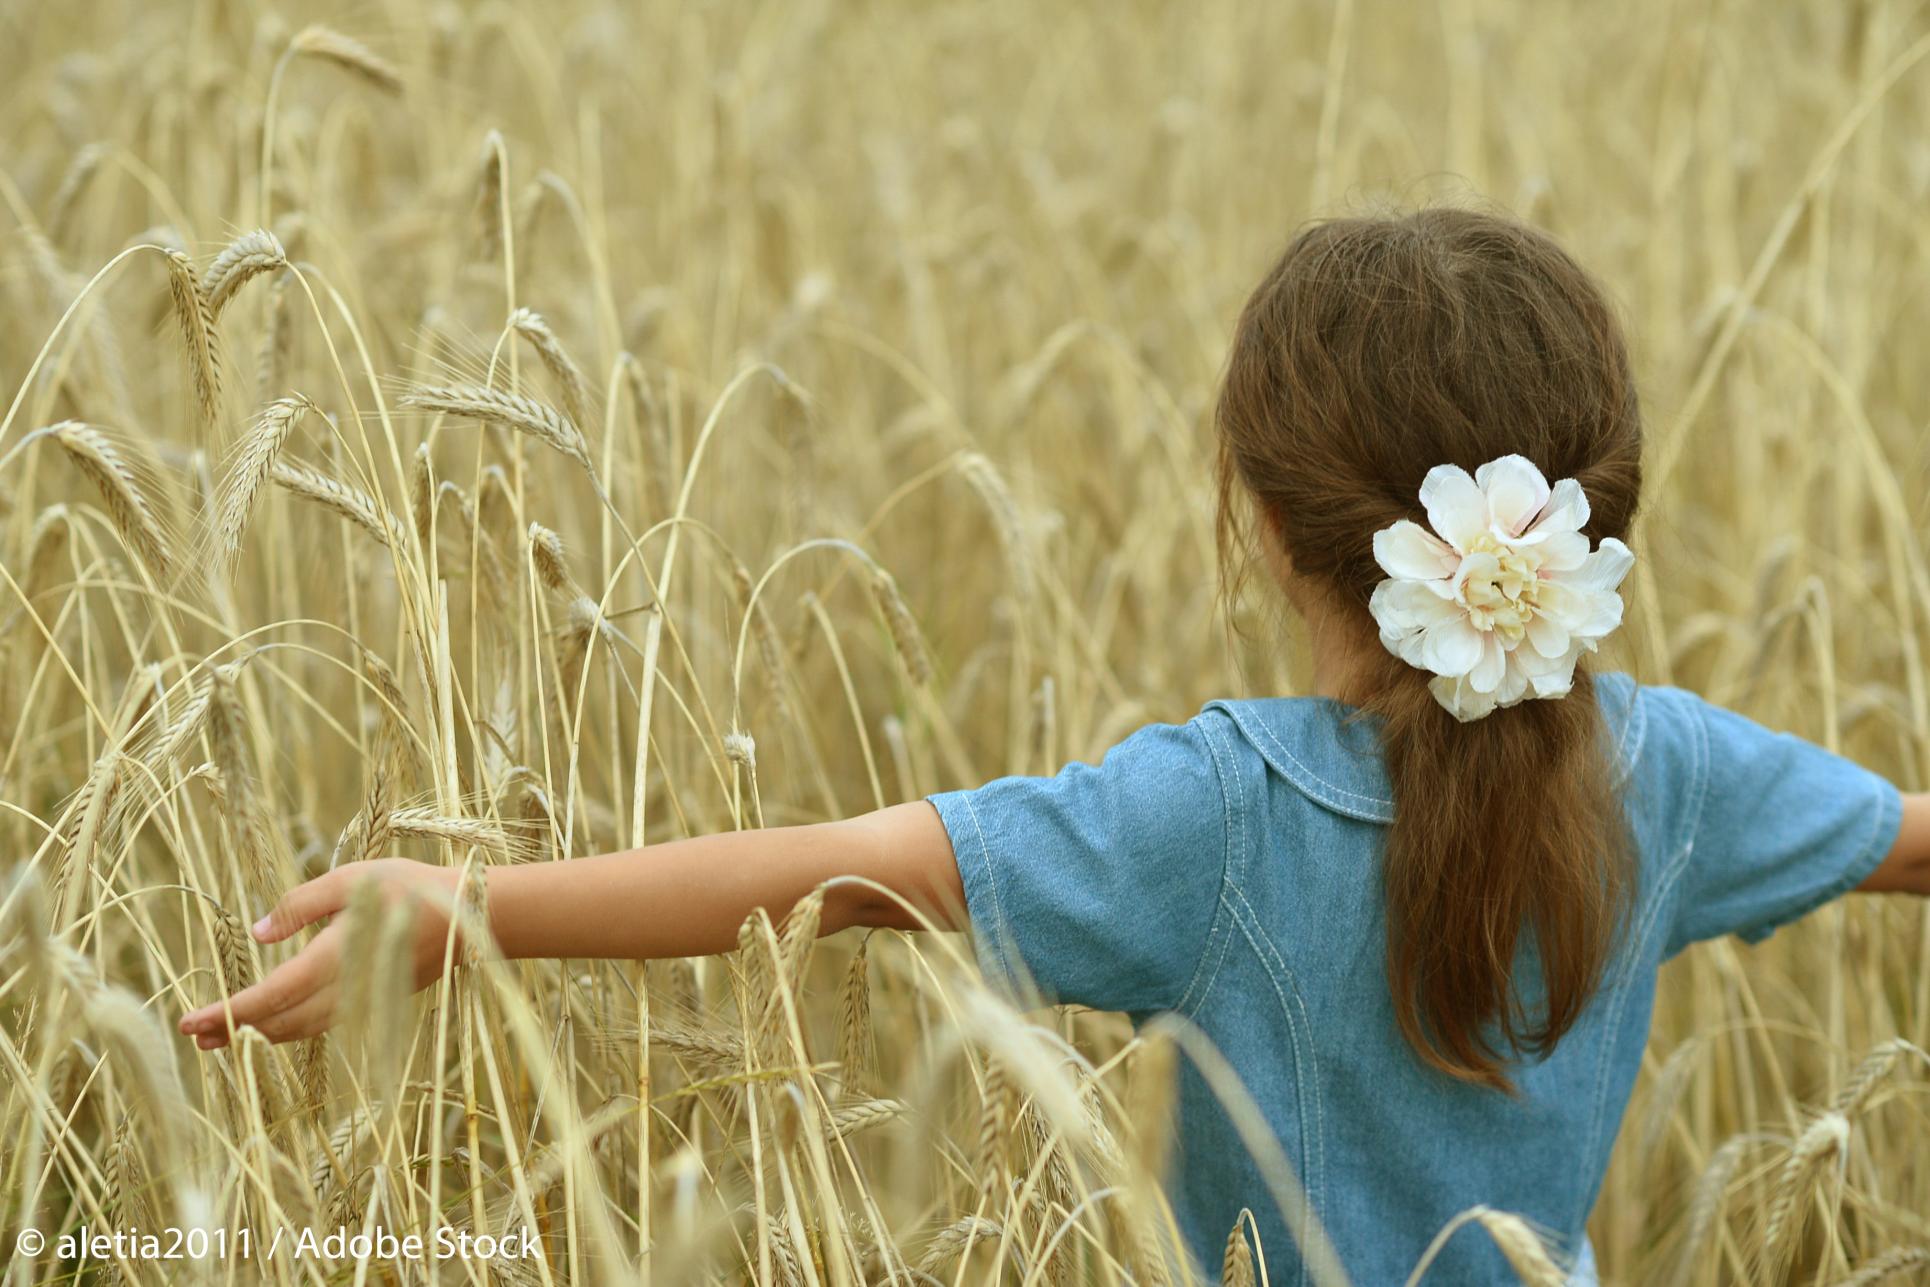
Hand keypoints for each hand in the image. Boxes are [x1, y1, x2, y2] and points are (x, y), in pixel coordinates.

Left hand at [178, 858, 472, 1049]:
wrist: (472, 919)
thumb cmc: (412, 888)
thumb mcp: (351, 879)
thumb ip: (300, 905)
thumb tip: (257, 934)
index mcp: (333, 959)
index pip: (267, 998)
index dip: (225, 1013)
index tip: (188, 1021)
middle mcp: (343, 991)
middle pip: (277, 1024)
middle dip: (232, 1032)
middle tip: (192, 1033)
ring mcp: (361, 1002)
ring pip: (298, 1031)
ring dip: (258, 1035)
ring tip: (222, 1037)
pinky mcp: (373, 1002)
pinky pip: (319, 1025)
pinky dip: (288, 1030)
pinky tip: (275, 1024)